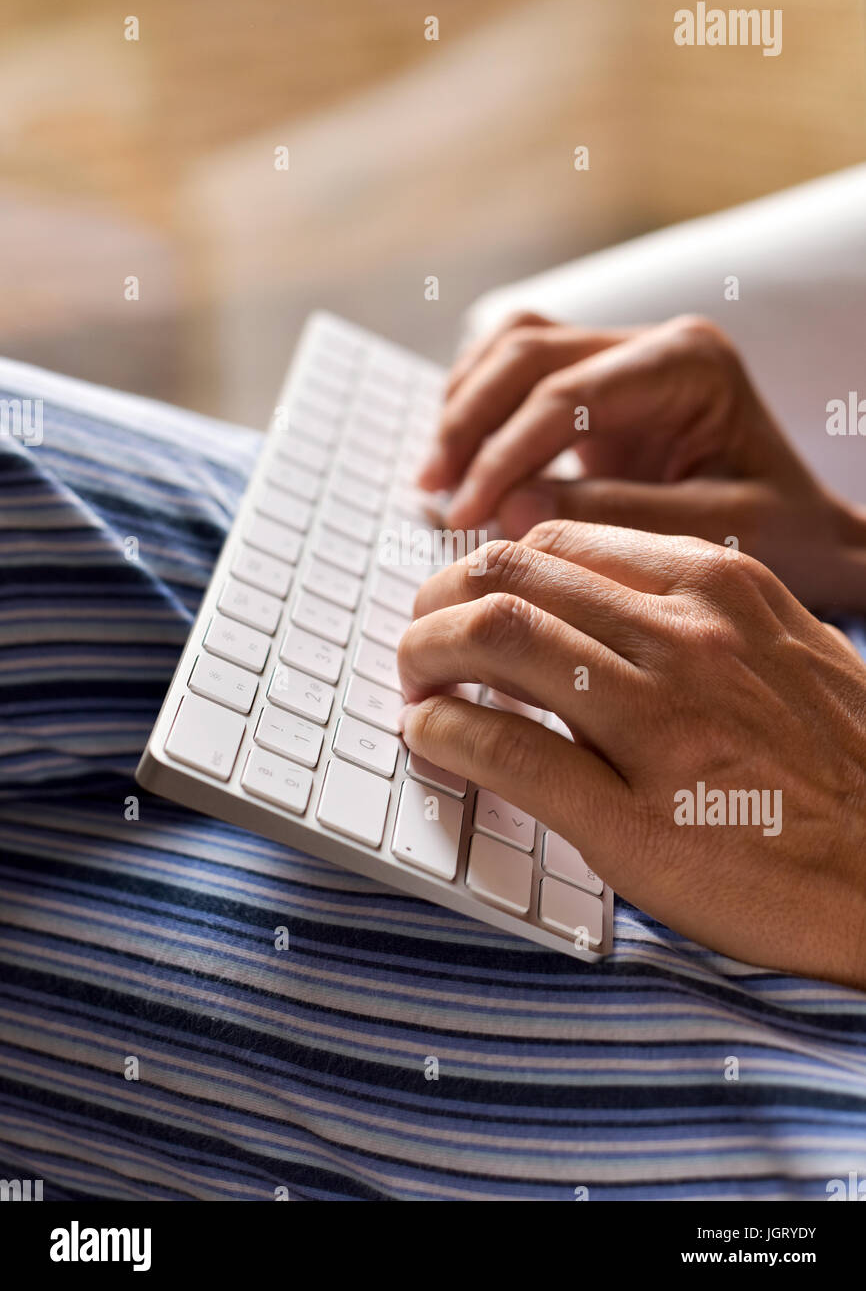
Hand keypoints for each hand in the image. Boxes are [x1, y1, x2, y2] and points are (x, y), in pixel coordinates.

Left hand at [397, 522, 865, 988]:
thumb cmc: (843, 769)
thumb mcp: (784, 649)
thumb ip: (693, 613)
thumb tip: (593, 606)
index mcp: (717, 588)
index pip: (555, 543)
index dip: (487, 572)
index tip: (465, 606)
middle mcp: (684, 637)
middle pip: (506, 575)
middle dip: (435, 604)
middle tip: (419, 645)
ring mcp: (659, 722)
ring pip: (493, 637)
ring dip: (423, 656)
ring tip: (415, 687)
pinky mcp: (633, 818)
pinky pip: (504, 747)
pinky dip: (443, 732)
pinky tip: (432, 739)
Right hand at [418, 312, 865, 610]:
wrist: (814, 536)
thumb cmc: (786, 539)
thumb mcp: (721, 536)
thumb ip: (618, 517)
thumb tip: (512, 508)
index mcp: (690, 364)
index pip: (566, 395)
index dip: (503, 454)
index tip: (466, 515)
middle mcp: (654, 344)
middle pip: (527, 352)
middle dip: (469, 423)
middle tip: (435, 494)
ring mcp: (624, 357)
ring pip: (512, 346)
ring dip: (464, 408)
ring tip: (435, 481)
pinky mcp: (598, 387)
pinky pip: (517, 374)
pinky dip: (479, 410)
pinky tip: (462, 466)